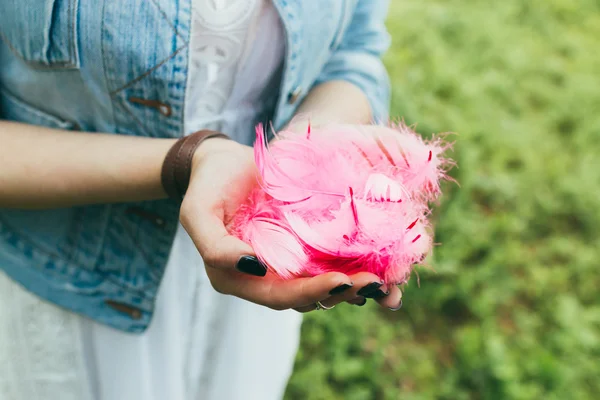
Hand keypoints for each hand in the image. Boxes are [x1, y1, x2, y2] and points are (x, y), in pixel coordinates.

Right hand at [179, 137, 402, 311]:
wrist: (223, 161)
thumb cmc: (208, 184)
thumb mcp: (198, 212)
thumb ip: (215, 247)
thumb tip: (255, 267)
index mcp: (236, 278)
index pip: (276, 296)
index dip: (308, 293)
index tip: (340, 281)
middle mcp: (263, 277)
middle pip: (305, 297)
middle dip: (340, 293)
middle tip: (373, 283)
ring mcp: (284, 263)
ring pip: (320, 285)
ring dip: (352, 287)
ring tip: (383, 281)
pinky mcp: (302, 246)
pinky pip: (328, 263)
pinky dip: (352, 267)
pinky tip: (380, 265)